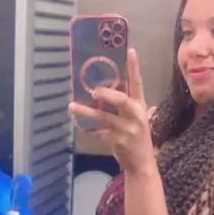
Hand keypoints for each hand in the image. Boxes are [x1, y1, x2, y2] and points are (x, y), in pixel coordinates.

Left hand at [69, 49, 156, 174]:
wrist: (141, 163)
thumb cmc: (138, 137)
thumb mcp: (139, 117)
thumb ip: (128, 103)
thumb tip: (113, 87)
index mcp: (140, 106)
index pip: (138, 83)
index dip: (134, 68)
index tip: (130, 51)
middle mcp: (135, 116)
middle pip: (121, 100)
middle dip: (107, 94)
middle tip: (93, 89)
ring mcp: (126, 130)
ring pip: (103, 117)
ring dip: (86, 112)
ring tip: (72, 106)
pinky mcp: (116, 142)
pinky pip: (97, 132)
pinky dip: (87, 129)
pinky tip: (79, 125)